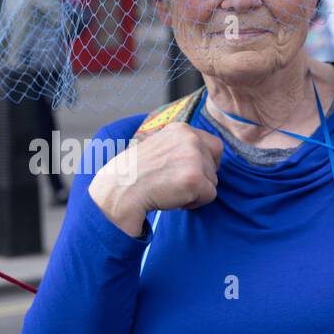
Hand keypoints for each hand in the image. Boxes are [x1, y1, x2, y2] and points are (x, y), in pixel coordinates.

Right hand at [88, 122, 223, 235]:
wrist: (120, 190)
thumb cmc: (135, 174)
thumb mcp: (159, 147)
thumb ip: (180, 147)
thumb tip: (203, 156)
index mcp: (181, 129)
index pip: (214, 146)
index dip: (206, 163)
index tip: (189, 173)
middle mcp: (190, 139)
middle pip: (214, 165)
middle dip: (199, 179)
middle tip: (174, 185)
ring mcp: (194, 158)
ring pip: (212, 181)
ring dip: (195, 192)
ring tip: (171, 191)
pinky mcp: (195, 179)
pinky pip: (209, 196)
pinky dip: (194, 203)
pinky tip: (173, 199)